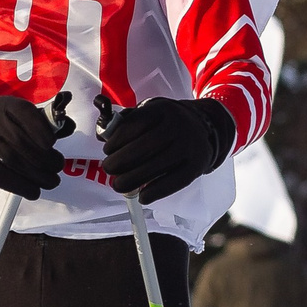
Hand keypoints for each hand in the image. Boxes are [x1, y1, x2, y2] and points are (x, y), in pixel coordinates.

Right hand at [0, 95, 64, 199]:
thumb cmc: (0, 124)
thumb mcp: (18, 114)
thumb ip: (44, 121)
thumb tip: (67, 126)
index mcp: (7, 106)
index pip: (27, 115)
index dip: (43, 131)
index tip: (52, 143)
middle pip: (24, 143)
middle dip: (47, 159)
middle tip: (57, 166)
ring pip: (16, 162)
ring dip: (40, 176)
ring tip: (51, 181)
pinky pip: (4, 178)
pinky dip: (23, 187)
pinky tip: (34, 190)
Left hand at [99, 97, 234, 202]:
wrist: (204, 127)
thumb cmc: (166, 123)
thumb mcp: (150, 112)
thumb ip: (126, 122)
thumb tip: (103, 136)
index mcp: (163, 110)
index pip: (135, 124)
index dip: (117, 140)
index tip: (107, 150)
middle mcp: (178, 126)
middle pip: (144, 147)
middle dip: (120, 161)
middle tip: (109, 168)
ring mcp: (189, 147)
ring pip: (156, 166)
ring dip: (132, 179)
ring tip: (119, 185)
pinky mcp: (196, 166)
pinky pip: (173, 182)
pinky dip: (155, 192)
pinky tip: (142, 196)